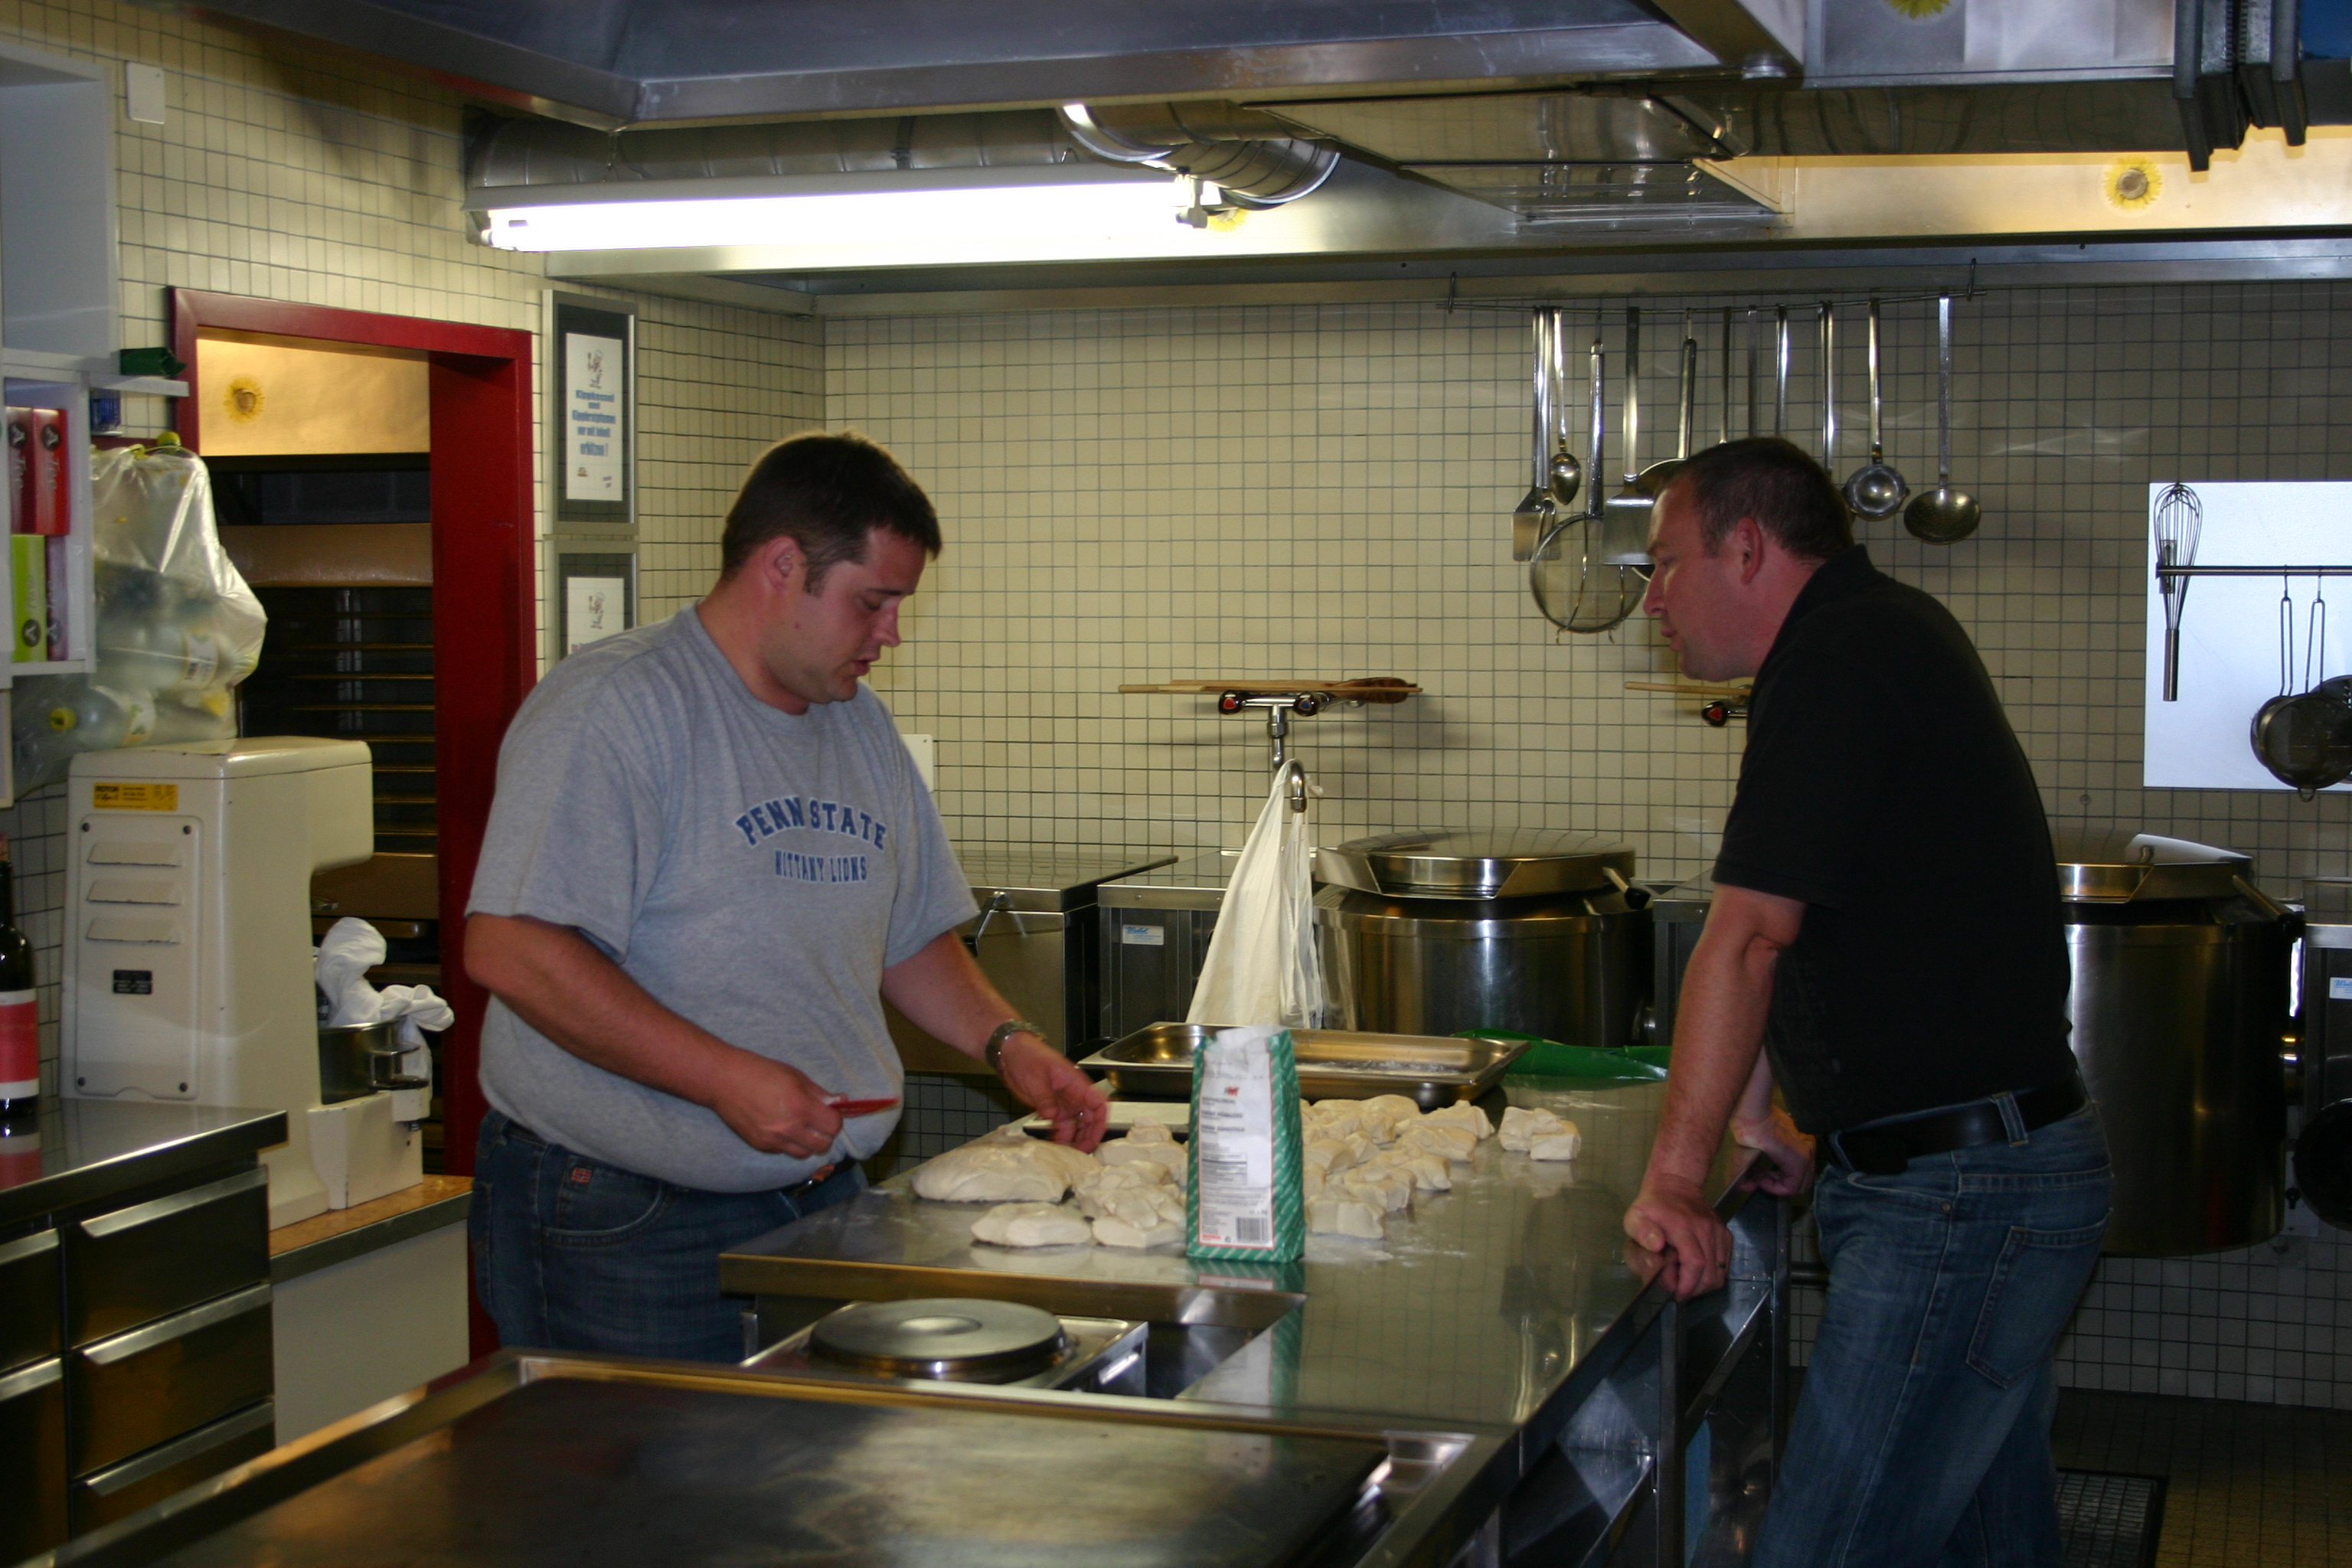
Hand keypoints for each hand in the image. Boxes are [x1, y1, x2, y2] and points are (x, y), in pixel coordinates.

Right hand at [707, 1053, 842, 1159]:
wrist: (724, 1081)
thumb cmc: (761, 1072)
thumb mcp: (795, 1076)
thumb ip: (819, 1093)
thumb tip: (841, 1102)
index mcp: (801, 1107)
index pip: (834, 1126)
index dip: (835, 1119)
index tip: (829, 1113)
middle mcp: (789, 1128)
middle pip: (823, 1146)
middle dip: (825, 1134)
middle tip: (818, 1122)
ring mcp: (774, 1140)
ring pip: (804, 1154)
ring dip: (808, 1143)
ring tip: (801, 1128)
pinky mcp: (761, 1146)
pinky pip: (784, 1151)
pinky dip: (788, 1144)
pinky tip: (782, 1129)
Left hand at [994, 1031, 1108, 1151]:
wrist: (1010, 1053)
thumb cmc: (1027, 1057)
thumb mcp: (1036, 1078)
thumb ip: (1046, 1098)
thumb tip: (1053, 1116)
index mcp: (1076, 1084)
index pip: (1099, 1103)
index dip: (1101, 1121)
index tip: (1096, 1136)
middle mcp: (1073, 1095)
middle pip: (1090, 1118)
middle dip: (1089, 1136)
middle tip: (1081, 1152)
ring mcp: (1063, 1102)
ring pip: (1077, 1125)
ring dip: (1075, 1139)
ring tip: (1068, 1154)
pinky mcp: (1051, 1108)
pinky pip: (1061, 1126)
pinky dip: (1061, 1137)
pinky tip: (1055, 1146)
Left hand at [1623, 1174, 1729, 1299]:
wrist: (1676, 1184)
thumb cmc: (1652, 1206)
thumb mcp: (1635, 1216)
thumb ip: (1642, 1232)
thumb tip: (1657, 1246)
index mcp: (1682, 1226)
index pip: (1695, 1262)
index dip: (1687, 1284)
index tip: (1674, 1293)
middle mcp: (1705, 1229)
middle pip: (1710, 1273)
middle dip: (1694, 1290)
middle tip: (1678, 1291)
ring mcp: (1718, 1232)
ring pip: (1720, 1272)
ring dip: (1704, 1285)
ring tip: (1687, 1282)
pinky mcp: (1725, 1235)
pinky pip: (1725, 1265)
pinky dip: (1713, 1275)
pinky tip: (1697, 1272)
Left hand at [1733, 1105, 1814, 1196]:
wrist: (1754, 1104)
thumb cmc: (1750, 1126)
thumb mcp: (1741, 1156)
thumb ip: (1742, 1177)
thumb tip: (1745, 1189)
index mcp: (1797, 1158)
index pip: (1794, 1188)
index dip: (1775, 1189)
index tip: (1760, 1180)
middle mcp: (1807, 1151)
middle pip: (1802, 1183)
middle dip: (1781, 1184)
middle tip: (1763, 1177)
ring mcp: (1807, 1143)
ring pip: (1802, 1172)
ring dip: (1784, 1175)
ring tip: (1765, 1169)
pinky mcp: (1802, 1137)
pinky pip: (1801, 1160)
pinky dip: (1787, 1165)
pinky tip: (1770, 1159)